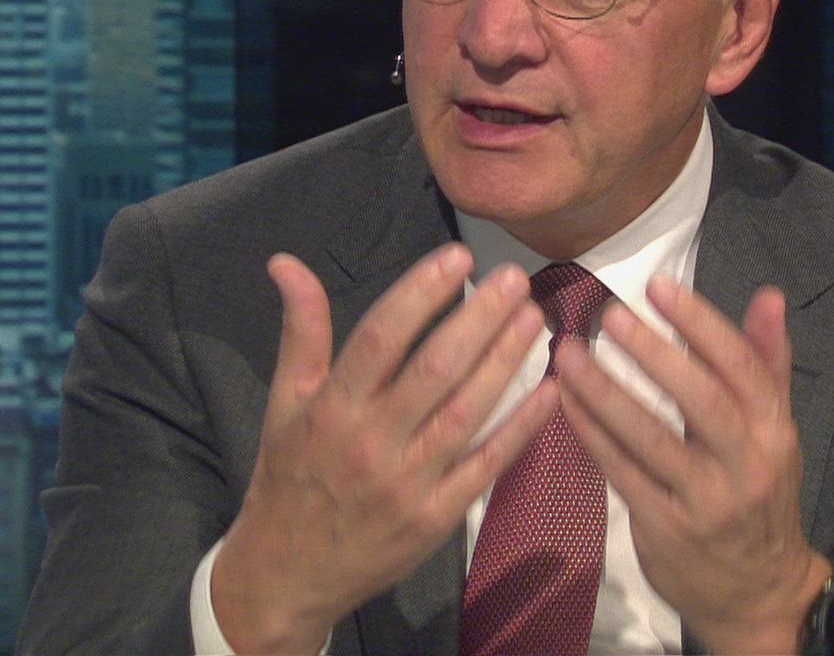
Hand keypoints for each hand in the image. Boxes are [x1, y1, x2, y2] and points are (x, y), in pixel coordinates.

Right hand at [213, 244, 558, 653]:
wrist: (285, 575)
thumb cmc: (288, 478)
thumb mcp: (283, 403)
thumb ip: (300, 332)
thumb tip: (286, 262)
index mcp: (332, 408)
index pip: (381, 337)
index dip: (421, 293)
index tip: (458, 257)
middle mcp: (371, 442)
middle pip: (435, 369)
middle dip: (479, 319)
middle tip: (515, 278)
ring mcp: (407, 483)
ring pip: (467, 413)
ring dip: (505, 362)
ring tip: (534, 318)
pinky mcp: (436, 518)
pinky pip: (485, 466)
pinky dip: (520, 428)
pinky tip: (549, 390)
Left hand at [554, 279, 830, 654]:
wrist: (758, 591)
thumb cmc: (759, 494)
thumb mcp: (776, 431)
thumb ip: (766, 363)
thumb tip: (768, 295)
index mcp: (774, 430)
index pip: (741, 367)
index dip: (701, 322)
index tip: (658, 285)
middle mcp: (745, 463)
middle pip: (700, 398)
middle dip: (653, 353)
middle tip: (609, 314)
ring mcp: (705, 500)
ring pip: (650, 436)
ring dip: (604, 391)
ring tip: (569, 352)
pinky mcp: (665, 527)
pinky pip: (621, 470)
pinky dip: (590, 432)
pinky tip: (563, 399)